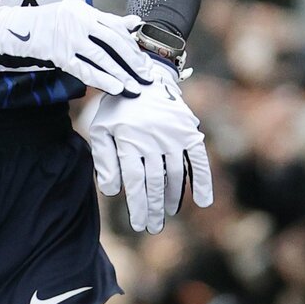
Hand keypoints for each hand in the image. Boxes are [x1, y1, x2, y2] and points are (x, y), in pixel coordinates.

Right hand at [0, 0, 154, 97]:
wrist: (8, 29)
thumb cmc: (41, 25)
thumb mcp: (71, 15)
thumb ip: (100, 21)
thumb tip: (134, 23)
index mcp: (82, 10)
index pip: (115, 26)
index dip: (132, 44)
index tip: (145, 59)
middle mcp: (78, 20)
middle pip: (114, 41)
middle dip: (133, 60)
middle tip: (147, 76)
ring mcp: (68, 37)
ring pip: (103, 57)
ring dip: (123, 73)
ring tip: (136, 87)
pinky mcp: (58, 54)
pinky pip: (85, 69)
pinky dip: (103, 79)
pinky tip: (116, 88)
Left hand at [88, 74, 212, 234]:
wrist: (143, 77)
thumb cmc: (117, 109)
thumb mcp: (100, 129)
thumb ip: (104, 160)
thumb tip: (112, 192)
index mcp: (128, 139)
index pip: (134, 181)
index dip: (137, 205)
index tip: (138, 224)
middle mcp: (152, 139)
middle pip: (154, 182)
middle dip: (154, 208)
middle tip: (153, 227)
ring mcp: (173, 135)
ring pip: (174, 174)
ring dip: (173, 198)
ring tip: (168, 214)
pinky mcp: (189, 131)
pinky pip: (198, 159)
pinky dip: (202, 181)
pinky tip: (203, 202)